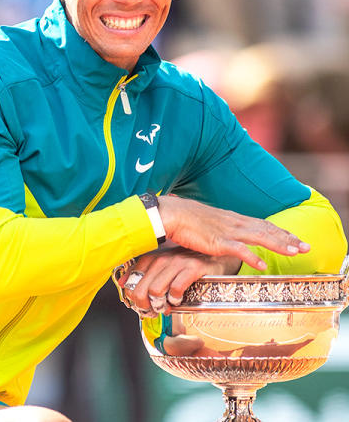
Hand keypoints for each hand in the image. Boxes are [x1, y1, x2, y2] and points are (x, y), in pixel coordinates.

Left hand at [123, 244, 240, 315]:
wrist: (217, 256)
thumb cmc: (189, 266)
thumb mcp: (165, 269)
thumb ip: (146, 275)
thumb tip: (124, 284)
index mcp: (153, 258)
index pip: (132, 279)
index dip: (134, 297)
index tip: (141, 306)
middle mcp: (163, 259)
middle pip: (141, 288)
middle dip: (144, 305)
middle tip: (153, 312)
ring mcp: (178, 263)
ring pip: (155, 290)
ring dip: (159, 305)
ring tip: (166, 308)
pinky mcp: (193, 268)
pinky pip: (176, 287)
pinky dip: (175, 299)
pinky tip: (179, 300)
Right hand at [157, 194, 309, 270]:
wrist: (171, 214)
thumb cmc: (187, 219)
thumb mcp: (210, 223)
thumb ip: (223, 230)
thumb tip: (230, 238)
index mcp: (234, 219)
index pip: (264, 225)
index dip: (282, 233)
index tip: (296, 240)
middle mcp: (236, 223)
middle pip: (267, 230)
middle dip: (288, 239)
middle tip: (307, 247)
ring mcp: (228, 232)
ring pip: (259, 237)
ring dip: (278, 245)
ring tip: (294, 252)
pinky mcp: (217, 241)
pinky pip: (238, 249)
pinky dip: (251, 256)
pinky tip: (262, 264)